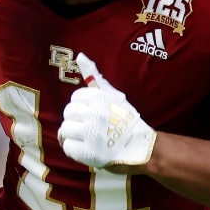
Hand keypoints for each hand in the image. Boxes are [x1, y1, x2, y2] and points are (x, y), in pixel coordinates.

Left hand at [58, 53, 157, 168]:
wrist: (144, 148)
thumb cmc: (127, 121)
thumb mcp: (113, 95)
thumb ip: (95, 76)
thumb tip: (80, 56)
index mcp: (100, 98)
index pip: (75, 98)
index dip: (83, 106)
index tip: (93, 113)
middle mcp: (94, 114)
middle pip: (68, 113)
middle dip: (76, 120)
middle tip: (90, 126)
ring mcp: (91, 134)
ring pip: (64, 130)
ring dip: (74, 135)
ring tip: (88, 138)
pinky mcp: (88, 153)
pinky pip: (67, 147)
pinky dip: (75, 149)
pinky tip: (87, 148)